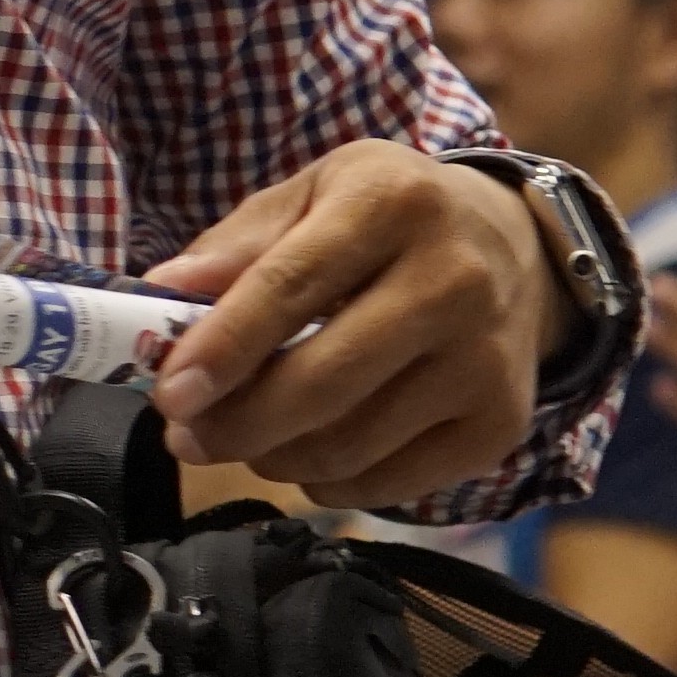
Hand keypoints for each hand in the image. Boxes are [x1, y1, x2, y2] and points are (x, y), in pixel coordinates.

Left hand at [141, 143, 557, 503]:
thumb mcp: (317, 193)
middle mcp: (452, 280)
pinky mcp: (498, 424)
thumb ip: (239, 243)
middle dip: (235, 423)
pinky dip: (326, 482)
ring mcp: (484, 359)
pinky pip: (388, 483)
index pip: (290, 287)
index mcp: (392, 204)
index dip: (222, 349)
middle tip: (185, 435)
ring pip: (349, 445)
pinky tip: (305, 454)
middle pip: (320, 382)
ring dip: (271, 457)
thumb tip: (160, 293)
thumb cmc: (390, 219)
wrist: (516, 249)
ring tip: (242, 438)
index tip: (168, 394)